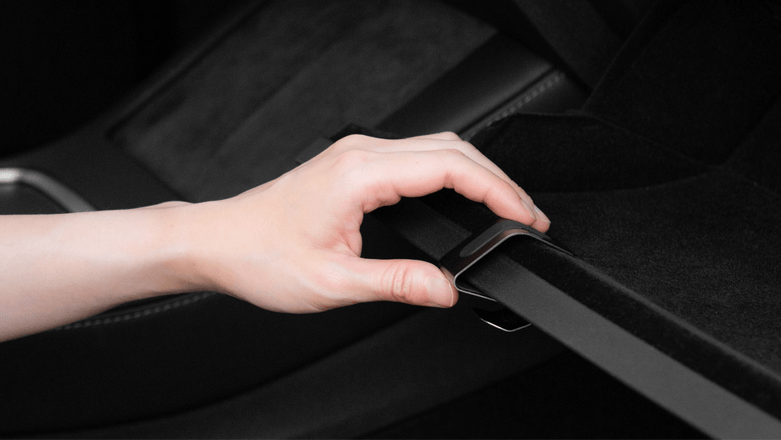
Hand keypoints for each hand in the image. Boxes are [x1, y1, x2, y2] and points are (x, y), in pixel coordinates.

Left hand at [187, 132, 549, 311]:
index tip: (524, 217)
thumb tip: (447, 288)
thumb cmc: (260, 257)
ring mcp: (357, 155)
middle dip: (498, 180)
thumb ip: (396, 282)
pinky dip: (451, 173)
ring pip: (437, 148)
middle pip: (452, 148)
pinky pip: (416, 156)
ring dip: (477, 173)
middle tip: (527, 216)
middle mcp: (361, 154)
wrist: (219, 241)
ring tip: (506, 207)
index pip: (451, 167)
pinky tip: (462, 195)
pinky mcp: (354, 165)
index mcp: (361, 175)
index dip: (498, 191)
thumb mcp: (333, 282)